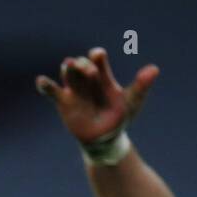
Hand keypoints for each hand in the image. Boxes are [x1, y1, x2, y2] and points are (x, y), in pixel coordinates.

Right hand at [35, 46, 158, 144]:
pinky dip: (45, 86)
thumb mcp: (131, 102)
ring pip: (68, 73)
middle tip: (89, 70)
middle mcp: (87, 79)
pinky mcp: (63, 101)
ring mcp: (74, 89)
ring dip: (69, 69)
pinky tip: (41, 81)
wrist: (105, 139)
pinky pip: (51, 91)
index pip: (98, 60)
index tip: (98, 56)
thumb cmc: (119, 118)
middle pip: (81, 65)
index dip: (97, 57)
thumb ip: (140, 86)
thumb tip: (155, 69)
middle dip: (84, 65)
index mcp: (103, 76)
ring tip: (70, 66)